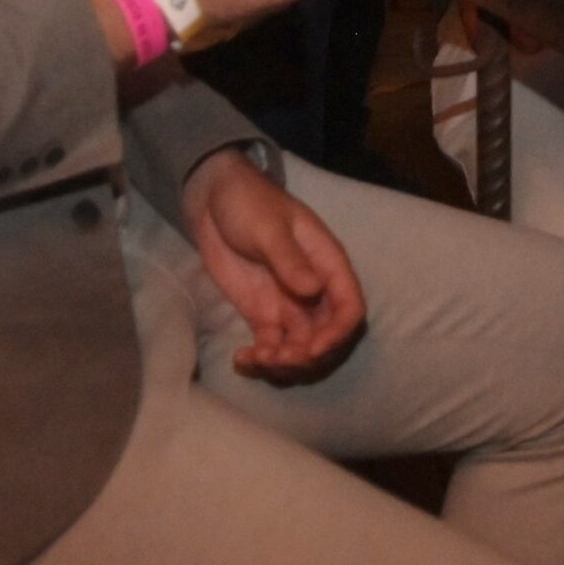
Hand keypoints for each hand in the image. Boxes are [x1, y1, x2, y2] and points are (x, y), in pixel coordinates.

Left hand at [183, 147, 365, 380]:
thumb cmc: (251, 205)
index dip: (337, 334)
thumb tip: (313, 291)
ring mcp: (289, 306)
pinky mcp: (263, 316)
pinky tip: (242, 359)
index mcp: (327, 265)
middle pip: (327, 337)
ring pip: (300, 349)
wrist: (213, 201)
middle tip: (276, 358)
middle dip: (307, 356)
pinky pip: (271, 347)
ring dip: (284, 363)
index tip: (310, 349)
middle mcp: (314, 292)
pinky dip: (260, 360)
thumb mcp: (270, 228)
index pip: (350, 308)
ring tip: (256, 358)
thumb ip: (290, 259)